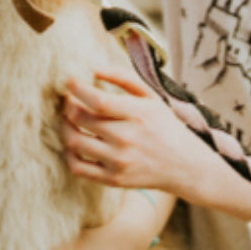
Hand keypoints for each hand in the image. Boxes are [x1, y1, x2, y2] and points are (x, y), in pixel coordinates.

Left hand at [62, 68, 208, 198]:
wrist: (185, 167)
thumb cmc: (165, 127)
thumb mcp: (151, 96)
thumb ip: (124, 77)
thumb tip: (94, 69)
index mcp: (137, 114)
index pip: (97, 100)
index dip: (77, 88)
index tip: (70, 81)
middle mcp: (126, 139)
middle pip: (82, 118)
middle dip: (69, 104)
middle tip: (69, 98)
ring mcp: (118, 162)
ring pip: (75, 141)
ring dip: (65, 125)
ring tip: (69, 117)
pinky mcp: (113, 180)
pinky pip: (78, 167)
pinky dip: (68, 154)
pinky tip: (73, 141)